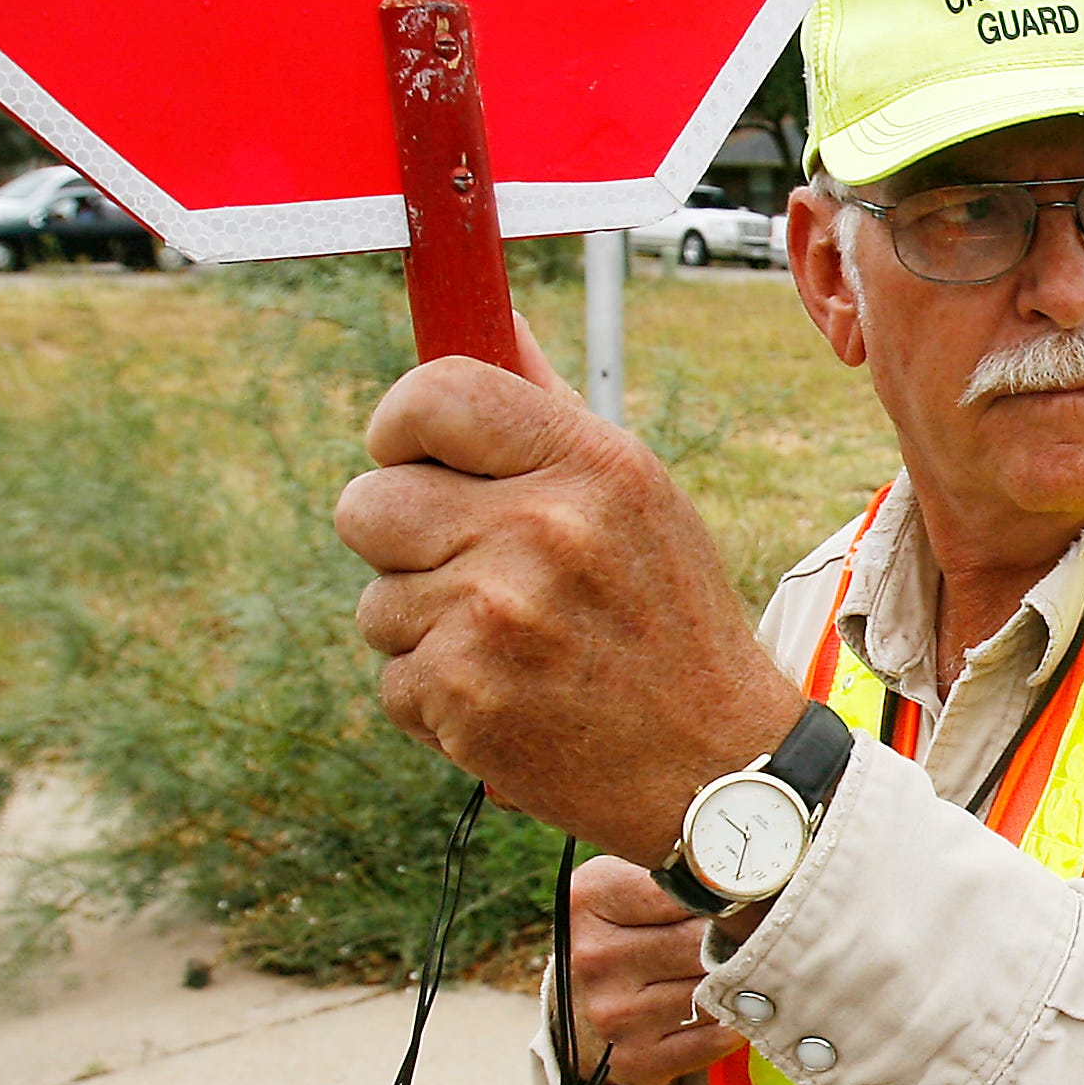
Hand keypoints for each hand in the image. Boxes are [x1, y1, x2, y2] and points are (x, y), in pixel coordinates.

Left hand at [335, 322, 803, 862]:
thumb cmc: (669, 618)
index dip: (401, 425)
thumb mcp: (639, 497)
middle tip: (467, 569)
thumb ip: (548, 411)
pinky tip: (507, 698)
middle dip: (400, 540)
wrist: (714, 765)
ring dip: (424, 628)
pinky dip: (436, 697)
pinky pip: (391, 679)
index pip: (434, 393)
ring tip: (511, 647)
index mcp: (592, 466)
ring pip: (375, 600)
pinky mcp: (463, 697)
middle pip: (369, 502)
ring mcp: (495, 617)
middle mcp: (542, 531)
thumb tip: (491, 319)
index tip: (413, 456)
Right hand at [563, 856, 741, 1084]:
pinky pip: (715, 1037)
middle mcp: (594, 957)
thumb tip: (760, 872)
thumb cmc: (620, 928)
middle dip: (737, 939)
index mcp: (591, 898)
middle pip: (703, 943)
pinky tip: (730, 1008)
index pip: (685, 888)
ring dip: (739, 982)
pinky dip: (734, 1023)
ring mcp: (613, 1013)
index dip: (726, 893)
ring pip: (715, 991)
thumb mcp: (628, 879)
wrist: (578, 1004)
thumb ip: (679, 867)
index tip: (750, 892)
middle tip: (760, 932)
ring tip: (741, 968)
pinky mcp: (636, 1059)